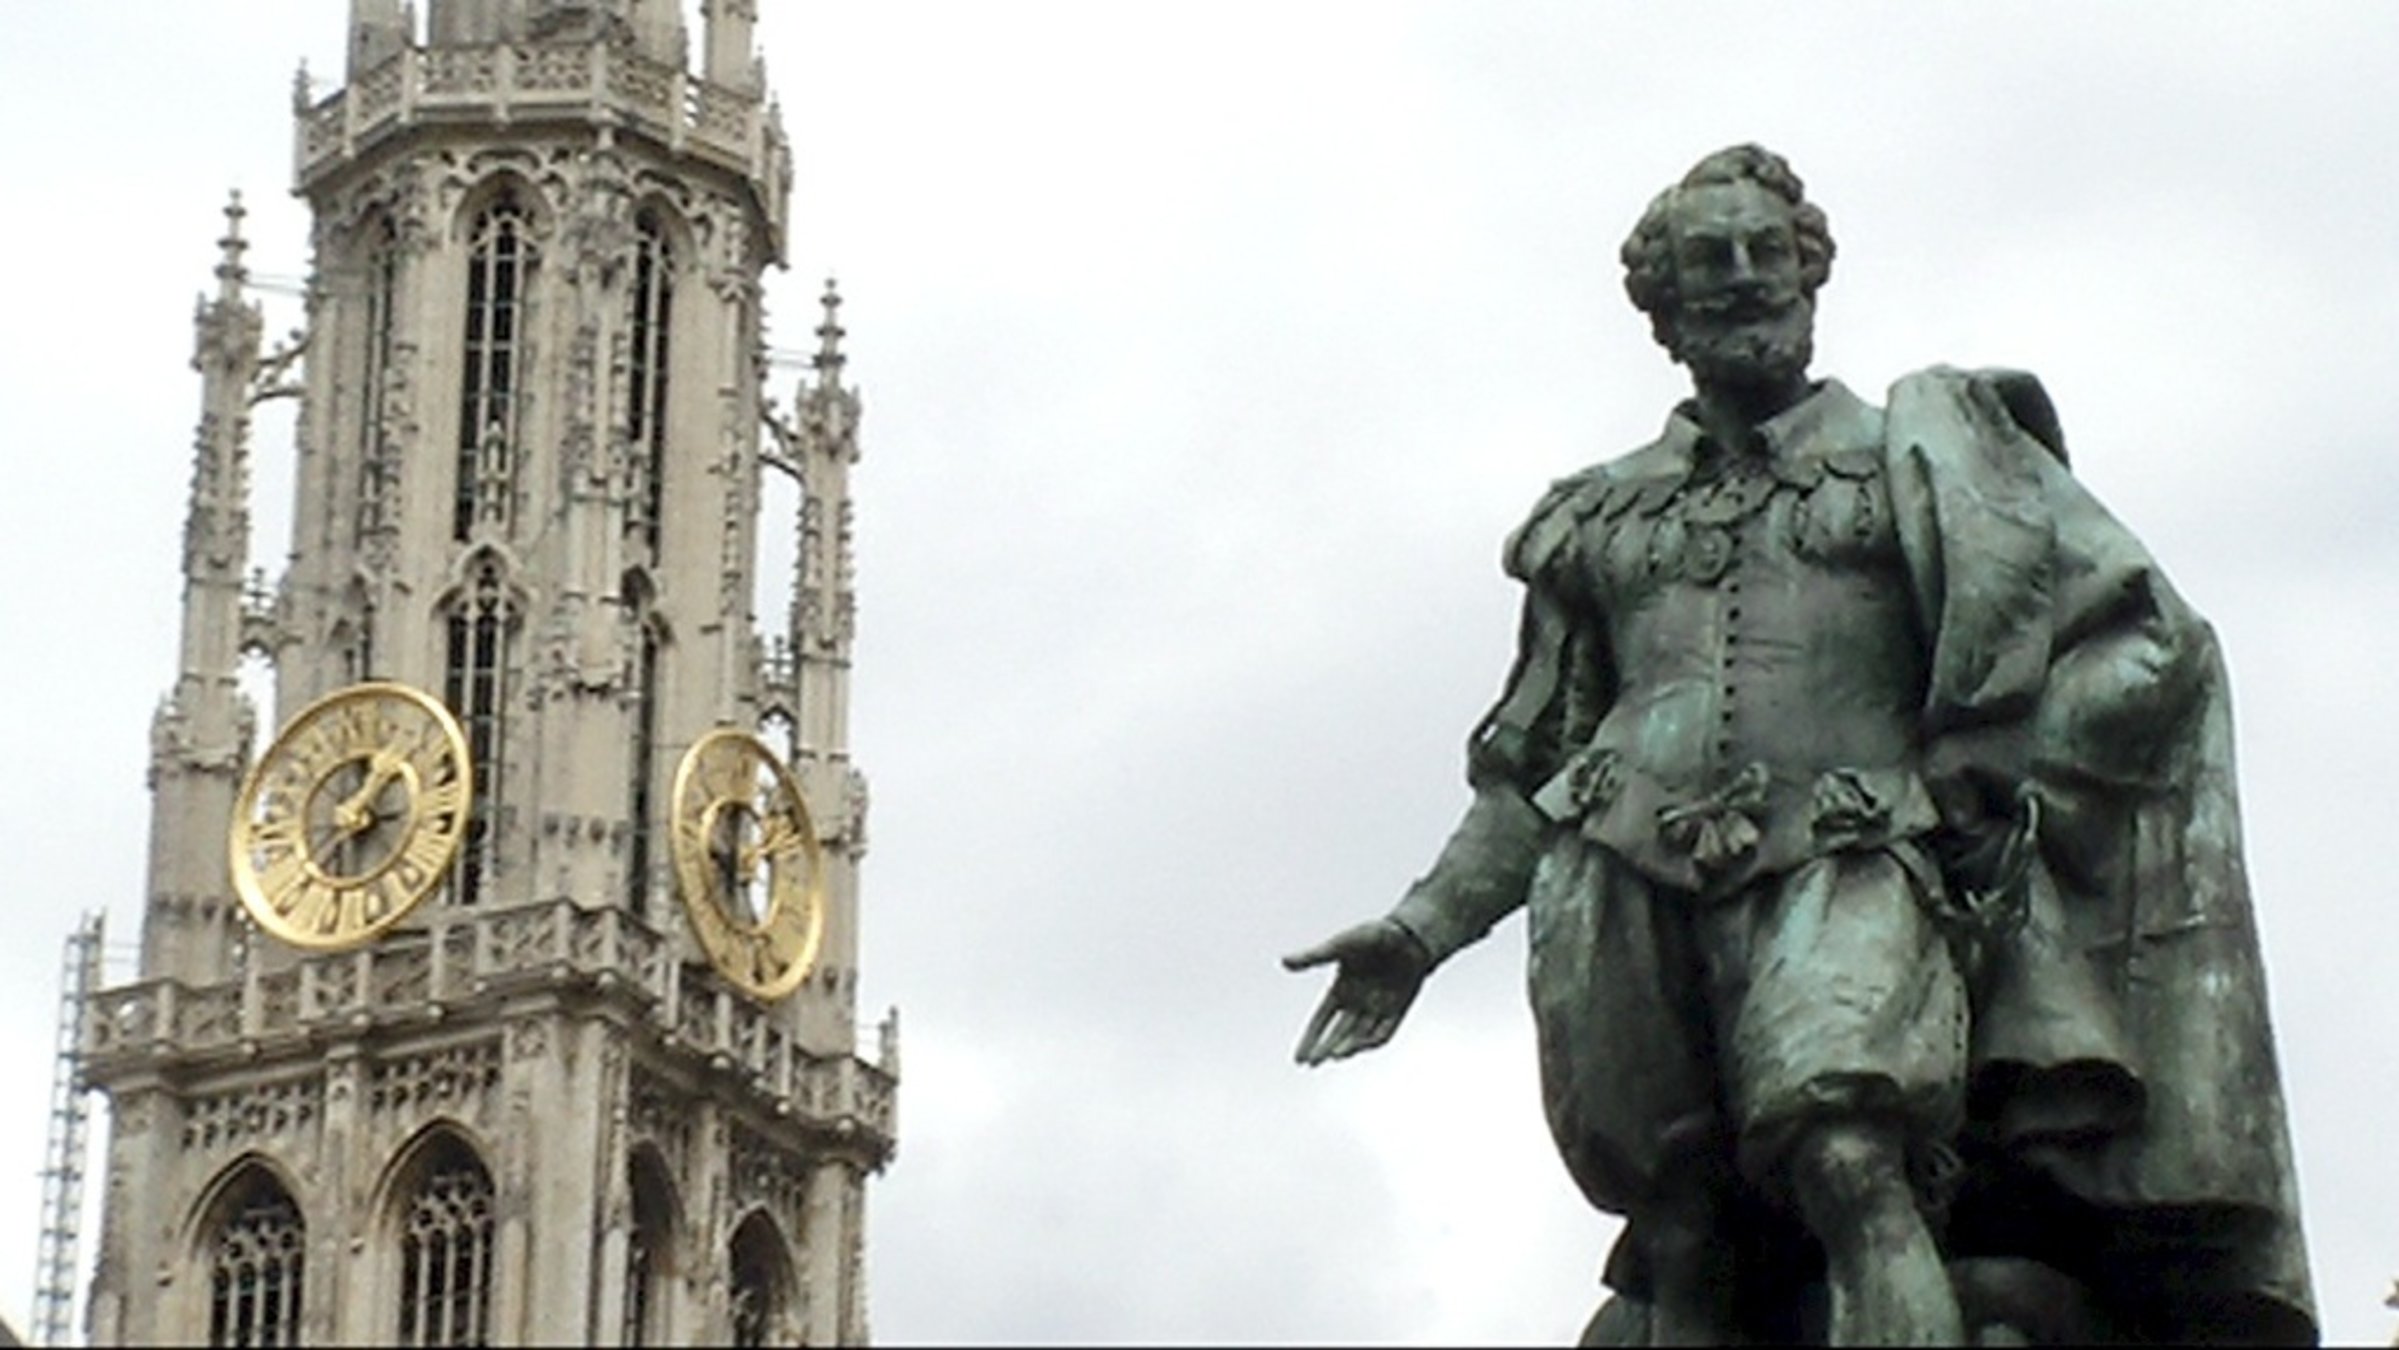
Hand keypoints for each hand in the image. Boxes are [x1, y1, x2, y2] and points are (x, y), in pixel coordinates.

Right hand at [1283, 919, 1432, 1065]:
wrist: (1410, 933)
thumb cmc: (1373, 935)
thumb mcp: (1339, 945)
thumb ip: (1313, 956)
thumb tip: (1284, 962)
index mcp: (1341, 989)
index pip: (1321, 1020)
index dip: (1310, 1039)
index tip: (1299, 1059)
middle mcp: (1358, 1002)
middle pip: (1338, 1033)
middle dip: (1324, 1049)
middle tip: (1312, 1063)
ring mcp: (1378, 1007)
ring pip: (1359, 1035)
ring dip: (1346, 1047)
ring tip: (1334, 1055)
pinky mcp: (1397, 1009)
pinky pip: (1384, 1031)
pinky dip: (1372, 1040)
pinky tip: (1360, 1046)